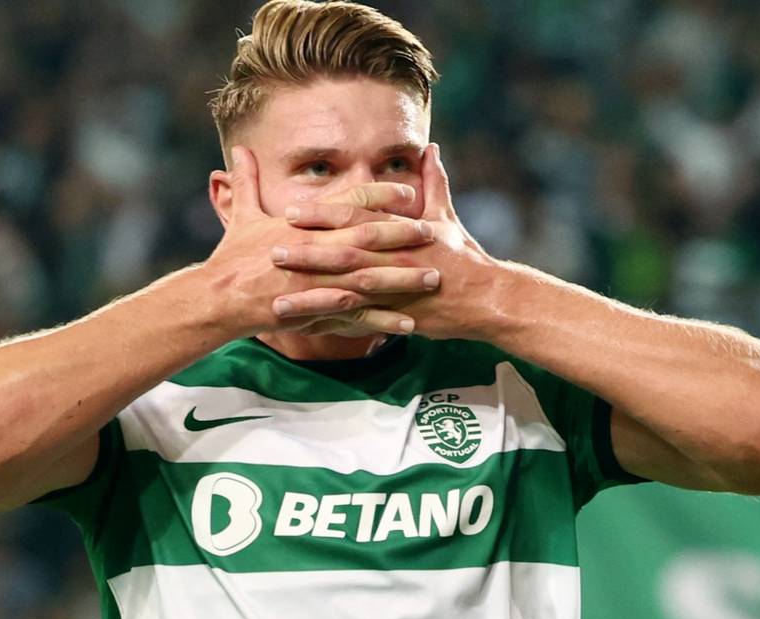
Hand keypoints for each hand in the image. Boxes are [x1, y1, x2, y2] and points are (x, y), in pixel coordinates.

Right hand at [203, 146, 441, 336]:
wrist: (219, 298)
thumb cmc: (231, 257)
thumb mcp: (241, 215)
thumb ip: (247, 181)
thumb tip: (238, 149)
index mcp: (304, 224)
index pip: (349, 202)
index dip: (379, 194)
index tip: (406, 189)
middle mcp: (316, 250)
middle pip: (369, 237)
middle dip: (403, 233)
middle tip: (432, 230)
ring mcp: (319, 282)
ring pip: (371, 278)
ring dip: (404, 278)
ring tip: (433, 277)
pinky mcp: (317, 310)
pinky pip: (357, 317)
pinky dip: (383, 321)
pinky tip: (408, 325)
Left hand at [270, 144, 499, 339]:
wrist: (488, 297)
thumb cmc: (465, 256)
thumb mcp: (447, 216)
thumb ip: (433, 183)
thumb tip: (431, 148)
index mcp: (401, 230)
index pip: (355, 215)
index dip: (322, 212)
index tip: (291, 210)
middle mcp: (395, 256)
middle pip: (344, 250)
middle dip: (307, 250)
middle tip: (271, 249)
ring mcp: (396, 287)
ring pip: (347, 288)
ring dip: (313, 292)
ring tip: (279, 296)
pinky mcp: (399, 314)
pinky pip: (361, 319)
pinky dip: (334, 323)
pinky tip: (309, 329)